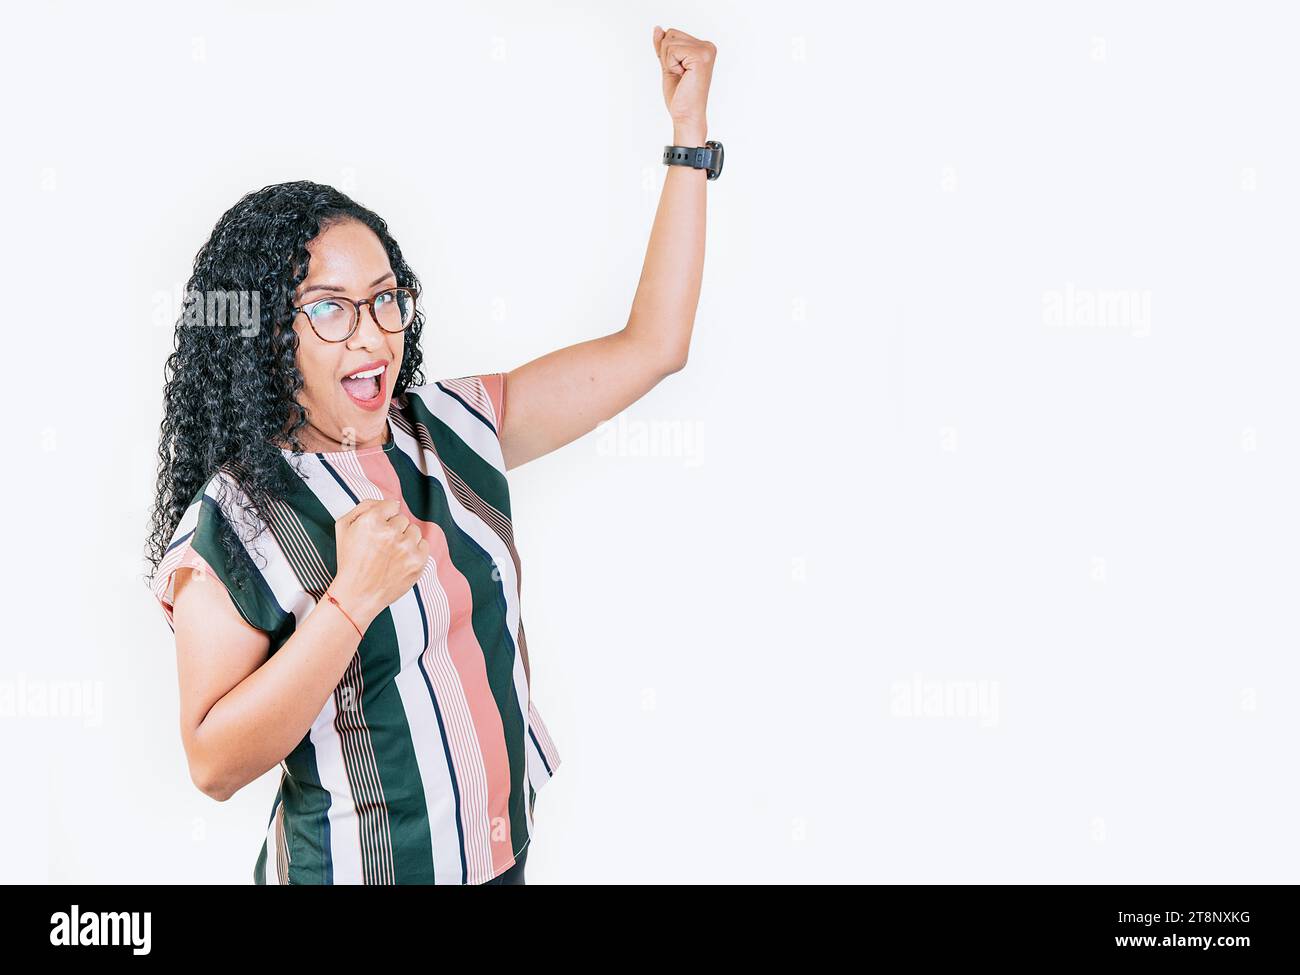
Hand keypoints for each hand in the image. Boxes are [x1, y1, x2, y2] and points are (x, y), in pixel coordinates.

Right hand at [329, 498, 428, 629]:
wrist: (358, 595)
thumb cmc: (350, 560)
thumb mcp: (344, 527)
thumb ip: (364, 506)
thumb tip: (387, 502)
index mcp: (371, 521)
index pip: (391, 505)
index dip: (384, 517)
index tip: (379, 529)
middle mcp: (390, 532)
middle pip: (402, 519)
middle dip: (394, 530)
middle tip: (381, 546)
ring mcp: (406, 548)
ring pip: (414, 531)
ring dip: (405, 539)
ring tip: (391, 554)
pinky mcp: (418, 562)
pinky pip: (424, 545)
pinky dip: (415, 551)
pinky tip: (401, 560)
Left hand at [652, 26, 715, 134]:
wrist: (686, 115)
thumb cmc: (680, 96)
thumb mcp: (668, 65)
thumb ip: (664, 47)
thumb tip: (658, 28)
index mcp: (703, 48)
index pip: (672, 34)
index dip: (667, 54)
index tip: (679, 71)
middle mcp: (708, 46)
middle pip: (670, 34)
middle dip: (667, 56)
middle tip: (680, 75)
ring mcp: (706, 50)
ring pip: (669, 41)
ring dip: (669, 61)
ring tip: (682, 76)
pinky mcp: (700, 56)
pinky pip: (671, 50)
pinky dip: (671, 65)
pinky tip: (683, 76)